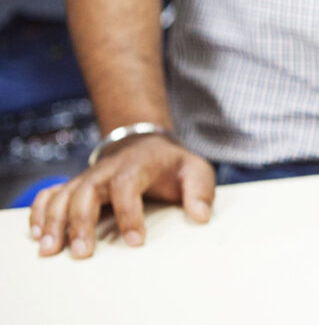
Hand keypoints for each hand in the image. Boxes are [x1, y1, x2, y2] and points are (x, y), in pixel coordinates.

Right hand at [29, 134, 214, 258]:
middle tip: (82, 253)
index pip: (128, 185)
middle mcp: (108, 170)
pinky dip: (40, 211)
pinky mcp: (76, 185)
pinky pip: (51, 194)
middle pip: (87, 191)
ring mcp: (89, 177)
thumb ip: (201, 190)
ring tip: (50, 249)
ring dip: (54, 221)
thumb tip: (200, 216)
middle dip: (82, 222)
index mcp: (138, 164)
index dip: (130, 214)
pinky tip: (37, 233)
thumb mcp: (195, 170)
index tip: (135, 242)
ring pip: (64, 195)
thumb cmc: (172, 165)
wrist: (147, 144)